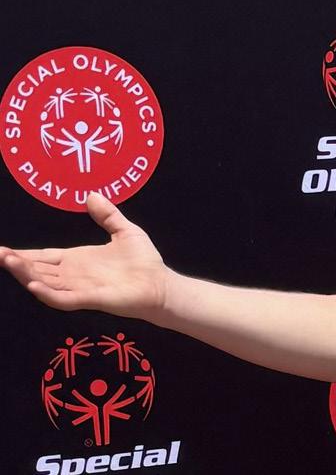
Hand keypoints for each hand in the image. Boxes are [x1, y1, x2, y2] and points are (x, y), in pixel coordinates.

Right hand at [0, 193, 168, 318]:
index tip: (2, 248)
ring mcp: (80, 288)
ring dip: (25, 274)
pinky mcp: (91, 299)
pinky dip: (47, 293)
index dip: (23, 253)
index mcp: (77, 260)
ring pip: (44, 283)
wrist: (161, 284)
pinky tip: (33, 284)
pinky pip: (64, 299)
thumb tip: (91, 195)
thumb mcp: (124, 231)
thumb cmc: (143, 261)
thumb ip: (108, 215)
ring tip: (8, 261)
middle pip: (37, 269)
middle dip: (16, 262)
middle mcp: (73, 275)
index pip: (43, 256)